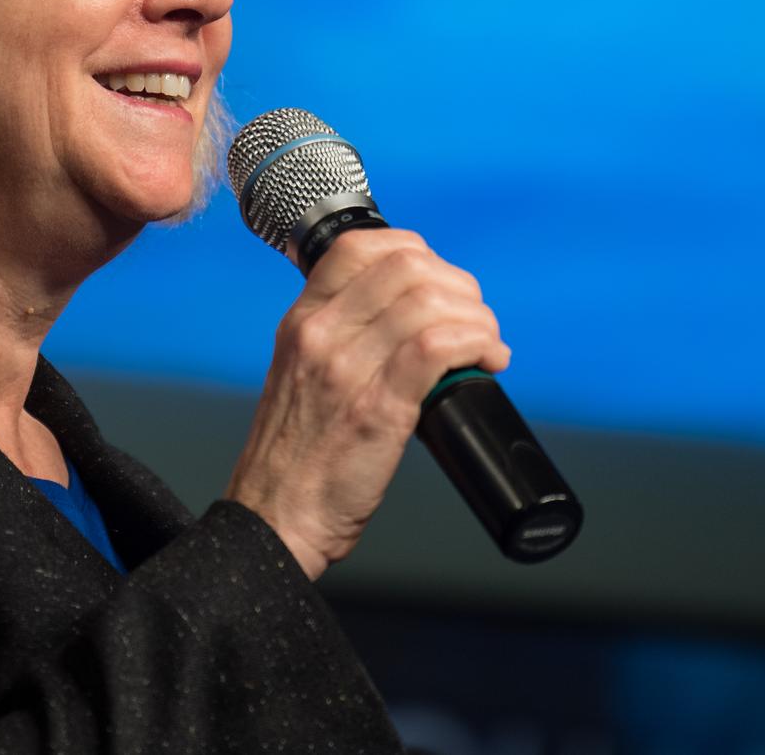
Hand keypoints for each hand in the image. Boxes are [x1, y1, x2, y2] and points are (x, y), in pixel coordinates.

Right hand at [224, 229, 508, 579]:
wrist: (275, 517)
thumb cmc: (295, 457)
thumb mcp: (301, 375)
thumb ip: (340, 340)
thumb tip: (408, 318)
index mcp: (301, 322)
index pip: (357, 246)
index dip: (414, 250)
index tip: (439, 281)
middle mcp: (320, 335)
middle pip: (406, 266)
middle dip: (458, 286)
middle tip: (473, 320)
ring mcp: (346, 369)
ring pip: (429, 303)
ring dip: (476, 318)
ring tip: (486, 345)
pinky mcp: (378, 408)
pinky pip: (439, 348)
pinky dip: (477, 345)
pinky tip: (488, 362)